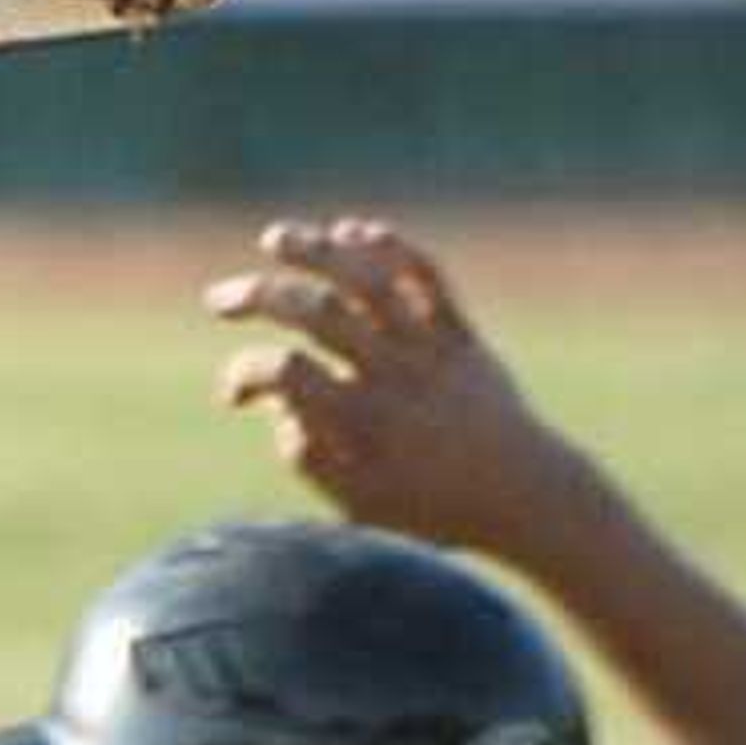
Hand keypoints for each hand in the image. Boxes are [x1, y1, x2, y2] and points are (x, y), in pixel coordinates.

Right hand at [203, 217, 577, 554]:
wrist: (526, 498)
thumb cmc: (434, 509)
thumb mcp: (359, 505)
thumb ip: (308, 456)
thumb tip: (279, 404)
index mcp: (363, 423)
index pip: (284, 373)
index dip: (244, 373)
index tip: (233, 396)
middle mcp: (395, 376)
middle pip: (317, 312)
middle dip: (258, 296)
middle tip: (219, 300)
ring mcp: (431, 349)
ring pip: (369, 279)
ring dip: (316, 251)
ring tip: (275, 239)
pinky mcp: (461, 334)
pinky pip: (426, 275)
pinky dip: (387, 247)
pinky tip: (348, 235)